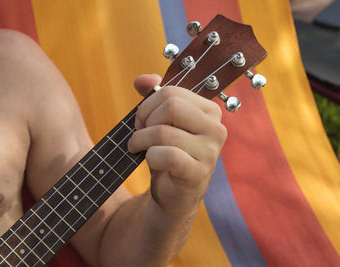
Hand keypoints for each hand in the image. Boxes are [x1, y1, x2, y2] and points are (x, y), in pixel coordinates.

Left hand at [128, 74, 226, 215]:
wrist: (175, 192)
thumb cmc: (168, 151)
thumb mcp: (160, 121)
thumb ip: (152, 96)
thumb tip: (142, 80)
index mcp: (209, 110)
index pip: (171, 92)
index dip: (148, 105)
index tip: (143, 121)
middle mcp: (216, 128)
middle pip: (170, 106)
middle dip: (145, 119)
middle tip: (140, 134)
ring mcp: (210, 151)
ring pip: (163, 132)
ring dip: (141, 140)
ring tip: (138, 148)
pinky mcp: (199, 173)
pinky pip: (167, 156)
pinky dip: (150, 157)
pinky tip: (150, 161)